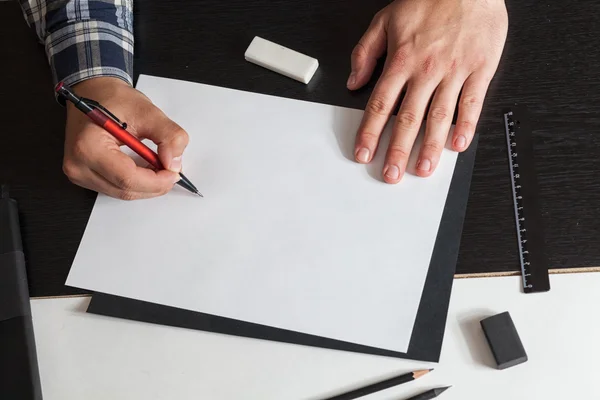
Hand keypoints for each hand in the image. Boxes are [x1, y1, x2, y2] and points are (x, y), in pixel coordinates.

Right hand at [62, 77, 188, 199]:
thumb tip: (174, 163)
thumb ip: (168, 136)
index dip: (156, 181)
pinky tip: (146, 169)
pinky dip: (136, 183)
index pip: (127, 178)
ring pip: (123, 193)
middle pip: (125, 190)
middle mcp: (77, 164)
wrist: (93, 93)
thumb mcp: (148, 111)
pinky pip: (116, 188)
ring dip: (146, 185)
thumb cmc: (113, 99)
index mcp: (88, 146)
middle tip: (173, 170)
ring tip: (160, 166)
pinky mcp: (84, 176)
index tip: (174, 173)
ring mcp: (78, 173)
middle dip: (155, 185)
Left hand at [348, 0, 507, 182]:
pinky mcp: (480, 68)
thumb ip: (365, 52)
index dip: (369, 133)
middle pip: (407, 119)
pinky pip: (472, 102)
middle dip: (397, 151)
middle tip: (391, 174)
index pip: (379, 105)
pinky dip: (466, 125)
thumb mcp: (384, 20)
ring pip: (438, 116)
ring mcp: (454, 70)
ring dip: (429, 147)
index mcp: (401, 60)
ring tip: (422, 169)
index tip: (364, 153)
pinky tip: (458, 144)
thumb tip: (354, 81)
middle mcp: (425, 70)